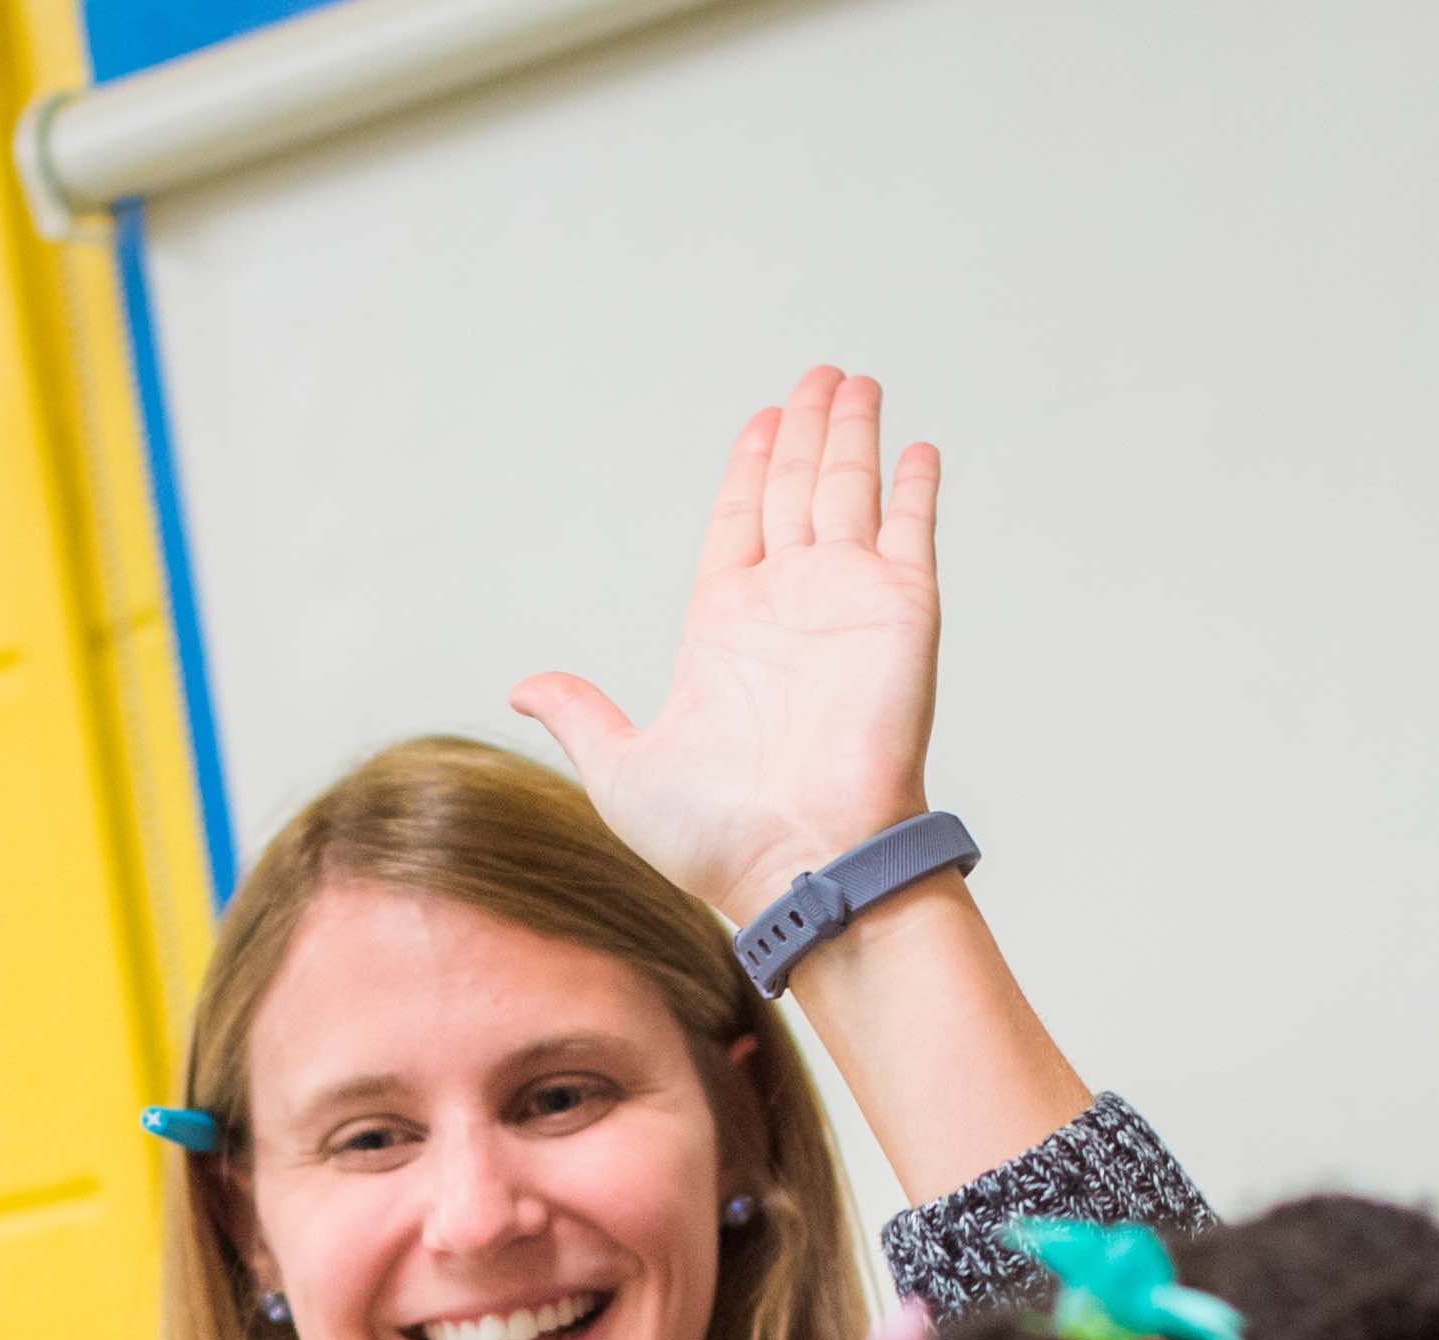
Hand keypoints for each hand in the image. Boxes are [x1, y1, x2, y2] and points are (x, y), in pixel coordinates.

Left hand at [513, 366, 943, 924]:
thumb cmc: (716, 838)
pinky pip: (909, 531)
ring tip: (854, 382)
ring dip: (852, 435)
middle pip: (795, 489)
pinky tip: (915, 449)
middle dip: (805, 430)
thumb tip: (522, 689)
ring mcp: (846, 604)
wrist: (800, 864)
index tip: (764, 420)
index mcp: (726, 627)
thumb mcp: (622, 770)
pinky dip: (913, 488)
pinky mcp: (900, 612)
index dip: (751, 467)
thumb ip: (581, 716)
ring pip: (848, 492)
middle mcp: (789, 605)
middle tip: (817, 376)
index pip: (740, 520)